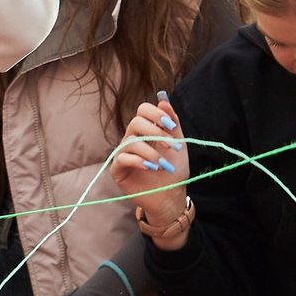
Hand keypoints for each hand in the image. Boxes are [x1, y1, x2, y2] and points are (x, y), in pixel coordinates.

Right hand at [109, 98, 191, 243]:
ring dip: (150, 152)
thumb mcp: (178, 143)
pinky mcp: (117, 169)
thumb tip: (164, 99)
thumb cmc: (174, 169)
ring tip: (164, 165)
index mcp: (147, 129)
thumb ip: (172, 122)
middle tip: (172, 147)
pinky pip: (122, 158)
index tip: (171, 126)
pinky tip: (150, 167)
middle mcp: (133, 138)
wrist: (170, 196)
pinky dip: (137, 161)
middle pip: (136, 122)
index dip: (156, 114)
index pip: (143, 109)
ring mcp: (123, 153)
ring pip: (130, 141)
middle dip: (156, 133)